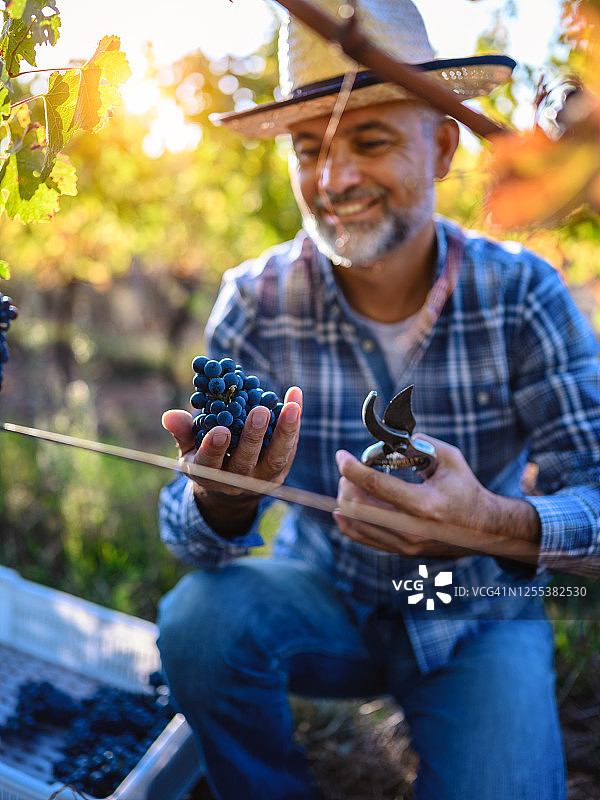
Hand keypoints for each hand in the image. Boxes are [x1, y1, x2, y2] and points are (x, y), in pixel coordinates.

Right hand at [162, 386, 302, 537]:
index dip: (214, 449)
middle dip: (253, 437)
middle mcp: (237, 481)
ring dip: (285, 433)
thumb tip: (170, 416)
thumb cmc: (206, 459)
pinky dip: (294, 424)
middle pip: (246, 462)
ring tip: (291, 407)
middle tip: (259, 411)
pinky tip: (294, 398)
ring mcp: (262, 479)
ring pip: (275, 459)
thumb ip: (183, 432)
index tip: (220, 430)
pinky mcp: (281, 471)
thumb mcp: (189, 448)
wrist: (231, 487)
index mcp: (209, 474)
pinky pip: (290, 447)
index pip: (210, 464)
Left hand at [334, 435, 540, 560]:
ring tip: (349, 484)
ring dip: (345, 500)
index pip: (375, 485)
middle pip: (359, 507)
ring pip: (356, 524)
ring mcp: (405, 545)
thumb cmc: (466, 489)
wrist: (485, 529)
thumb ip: (420, 444)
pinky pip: (363, 539)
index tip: (341, 454)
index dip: (351, 467)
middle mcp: (412, 529)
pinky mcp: (402, 552)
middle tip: (348, 469)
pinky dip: (348, 523)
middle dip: (346, 483)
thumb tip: (389, 441)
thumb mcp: (450, 459)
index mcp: (424, 504)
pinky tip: (342, 509)